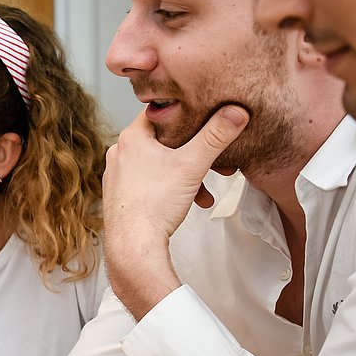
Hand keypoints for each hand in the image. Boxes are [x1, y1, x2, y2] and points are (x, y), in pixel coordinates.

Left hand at [103, 106, 247, 316]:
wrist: (133, 244)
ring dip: (188, 174)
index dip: (185, 112)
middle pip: (164, 140)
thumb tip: (236, 111)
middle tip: (217, 161)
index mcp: (131, 137)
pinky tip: (192, 202)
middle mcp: (120, 152)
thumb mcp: (192, 164)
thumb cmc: (155, 204)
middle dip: (194, 151)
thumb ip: (215, 136)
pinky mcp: (123, 194)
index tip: (205, 116)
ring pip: (161, 164)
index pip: (160, 111)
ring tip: (207, 190)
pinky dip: (173, 188)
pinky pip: (152, 182)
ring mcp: (119, 175)